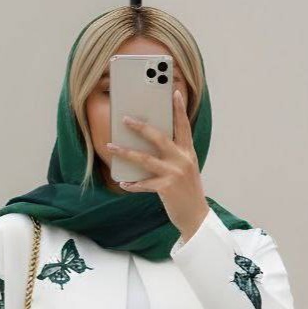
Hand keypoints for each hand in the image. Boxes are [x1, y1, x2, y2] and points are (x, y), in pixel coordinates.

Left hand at [107, 88, 208, 238]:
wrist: (196, 216)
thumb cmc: (187, 192)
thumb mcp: (186, 169)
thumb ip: (174, 155)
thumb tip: (150, 146)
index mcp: (188, 152)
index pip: (183, 126)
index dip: (179, 109)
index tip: (174, 92)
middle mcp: (182, 160)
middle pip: (159, 137)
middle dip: (141, 127)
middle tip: (125, 119)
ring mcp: (174, 174)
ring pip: (145, 159)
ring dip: (126, 152)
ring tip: (111, 147)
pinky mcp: (166, 188)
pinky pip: (143, 184)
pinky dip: (132, 184)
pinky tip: (123, 182)